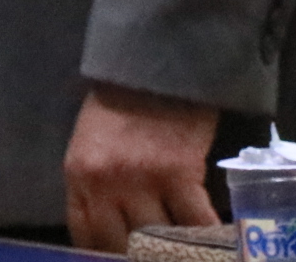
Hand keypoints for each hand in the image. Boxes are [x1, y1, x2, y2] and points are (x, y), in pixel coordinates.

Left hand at [63, 82, 216, 253]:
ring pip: (158, 238)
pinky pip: (194, 220)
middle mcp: (104, 184)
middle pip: (120, 245)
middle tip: (159, 254)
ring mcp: (141, 180)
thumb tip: (116, 224)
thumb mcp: (93, 141)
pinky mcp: (178, 172)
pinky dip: (206, 233)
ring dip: (174, 248)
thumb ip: (96, 183)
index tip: (126, 258)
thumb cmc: (125, 94)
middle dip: (140, 255)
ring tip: (188, 251)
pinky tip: (216, 239)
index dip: (108, 255)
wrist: (158, 53)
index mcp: (78, 175)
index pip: (86, 237)